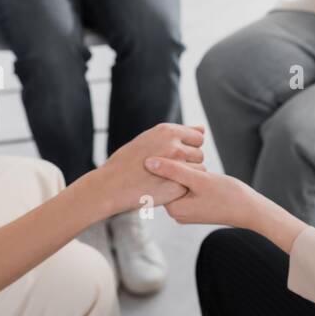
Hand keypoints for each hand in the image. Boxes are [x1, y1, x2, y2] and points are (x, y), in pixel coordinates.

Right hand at [85, 123, 206, 217]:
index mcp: (167, 131)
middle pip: (199, 153)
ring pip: (199, 169)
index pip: (197, 137)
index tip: (176, 155)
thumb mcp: (149, 139)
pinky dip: (184, 186)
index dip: (189, 147)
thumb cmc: (128, 161)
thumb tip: (203, 128)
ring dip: (189, 174)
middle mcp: (175, 146)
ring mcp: (177, 166)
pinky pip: (191, 184)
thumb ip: (178, 133)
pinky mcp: (178, 185)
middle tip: (170, 169)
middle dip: (189, 161)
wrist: (111, 185)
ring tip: (169, 178)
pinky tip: (168, 187)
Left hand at [141, 155, 263, 228]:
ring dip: (180, 167)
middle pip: (167, 181)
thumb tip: (147, 162)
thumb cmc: (228, 195)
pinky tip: (192, 161)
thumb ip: (174, 170)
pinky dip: (188, 173)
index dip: (159, 160)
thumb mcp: (199, 179)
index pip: (157, 181)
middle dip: (169, 163)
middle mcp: (176, 212)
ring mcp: (185, 209)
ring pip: (177, 181)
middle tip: (168, 144)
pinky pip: (186, 185)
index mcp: (174, 208)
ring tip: (181, 150)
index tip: (158, 145)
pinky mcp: (194, 204)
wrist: (249, 209)